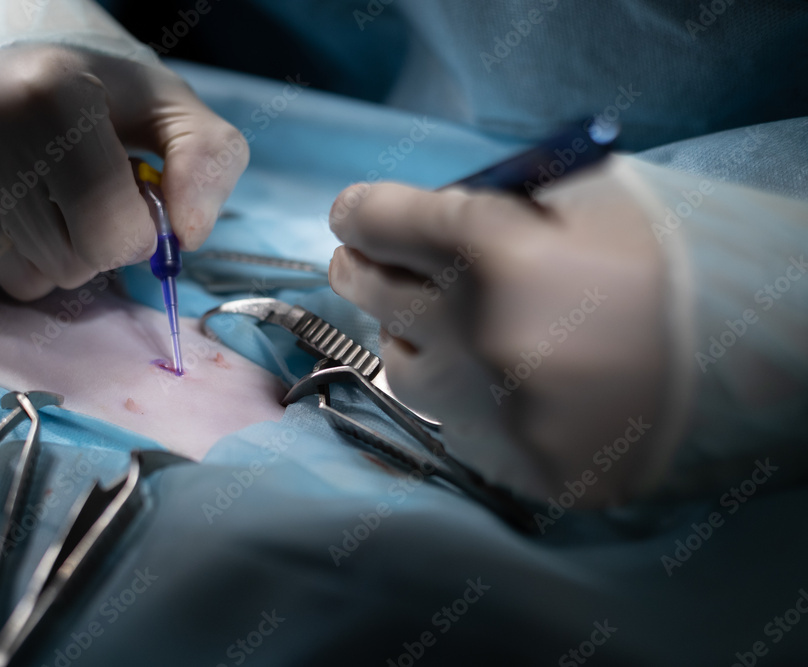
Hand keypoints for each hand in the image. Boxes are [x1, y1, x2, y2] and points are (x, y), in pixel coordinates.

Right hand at [0, 3, 246, 299]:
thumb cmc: (96, 87)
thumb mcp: (170, 108)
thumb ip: (209, 162)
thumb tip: (188, 234)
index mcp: (53, 92)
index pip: (110, 232)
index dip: (136, 232)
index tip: (129, 197)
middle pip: (70, 264)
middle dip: (96, 246)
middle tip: (84, 194)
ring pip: (24, 280)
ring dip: (53, 254)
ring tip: (45, 194)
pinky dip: (7, 251)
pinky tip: (5, 197)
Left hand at [328, 163, 671, 504]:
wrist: (742, 380)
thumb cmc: (675, 273)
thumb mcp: (598, 199)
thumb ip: (507, 198)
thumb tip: (437, 212)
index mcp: (489, 251)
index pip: (375, 218)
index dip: (360, 209)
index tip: (358, 212)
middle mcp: (464, 331)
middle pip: (361, 284)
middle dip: (362, 261)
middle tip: (372, 256)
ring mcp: (475, 402)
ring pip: (395, 353)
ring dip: (409, 329)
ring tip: (451, 321)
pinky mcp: (495, 454)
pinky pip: (441, 409)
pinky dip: (454, 384)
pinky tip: (497, 375)